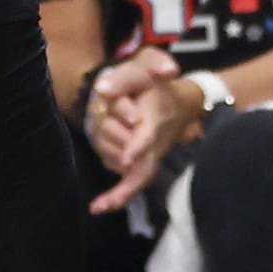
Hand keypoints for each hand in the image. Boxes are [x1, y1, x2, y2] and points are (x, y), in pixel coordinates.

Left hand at [85, 50, 203, 213]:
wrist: (176, 105)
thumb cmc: (156, 84)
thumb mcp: (150, 64)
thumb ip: (142, 67)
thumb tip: (105, 88)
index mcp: (156, 117)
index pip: (146, 135)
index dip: (138, 145)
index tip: (130, 157)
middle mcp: (153, 144)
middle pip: (123, 147)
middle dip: (111, 127)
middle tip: (116, 104)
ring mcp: (146, 158)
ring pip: (115, 158)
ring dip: (106, 140)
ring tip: (112, 117)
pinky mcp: (138, 168)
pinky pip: (125, 183)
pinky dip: (114, 197)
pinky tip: (97, 208)